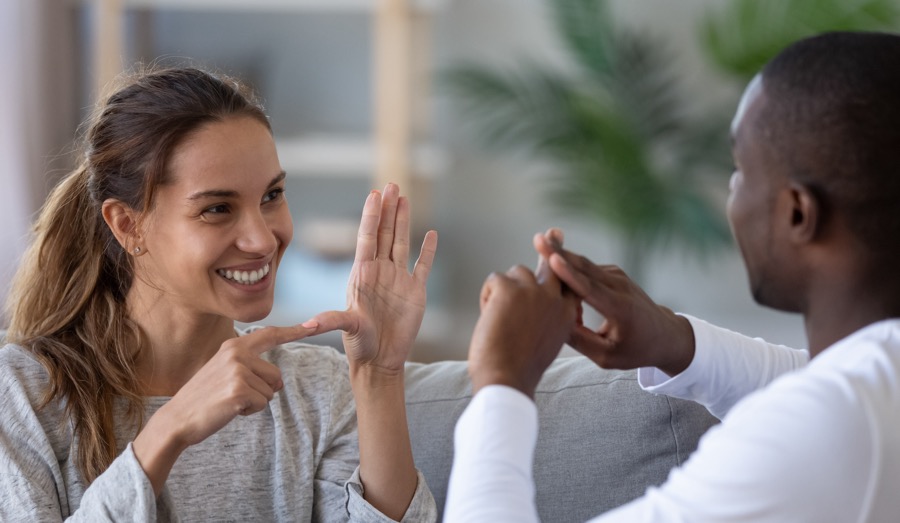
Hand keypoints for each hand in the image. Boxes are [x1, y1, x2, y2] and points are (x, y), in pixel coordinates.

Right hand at [133, 323, 314, 493]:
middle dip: (262, 391)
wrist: (177, 419)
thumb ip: (250, 367)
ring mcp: (238, 370)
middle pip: (276, 376)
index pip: (270, 335)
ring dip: (254, 402)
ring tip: (229, 401)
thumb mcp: (224, 372)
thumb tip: (278, 381)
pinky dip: (249, 411)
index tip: (315, 324)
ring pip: (271, 392)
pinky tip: (229, 409)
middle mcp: (237, 353)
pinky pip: (262, 404)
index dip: (294, 331)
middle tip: (232, 395)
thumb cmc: (204, 399)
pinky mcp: (239, 389)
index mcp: (233, 346)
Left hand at [310, 184, 437, 374]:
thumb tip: (307, 324)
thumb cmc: (360, 345)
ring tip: (404, 197)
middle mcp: (380, 272)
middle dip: (388, 209)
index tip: (374, 194)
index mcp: (363, 274)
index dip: (371, 215)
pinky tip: (431, 234)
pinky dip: (428, 250)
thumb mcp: (345, 329)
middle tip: (391, 184)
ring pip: (401, 242)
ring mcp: (398, 279)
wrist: (380, 361)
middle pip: (384, 233)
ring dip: (403, 221)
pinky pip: (423, 265)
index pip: (367, 237)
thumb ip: (330, 321)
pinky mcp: (415, 291)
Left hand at [467, 259, 579, 398]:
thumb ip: (544, 319)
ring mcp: (533, 291)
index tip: (565, 247)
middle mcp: (554, 299)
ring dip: (504, 290)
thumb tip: (532, 302)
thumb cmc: (519, 369)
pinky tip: (488, 317)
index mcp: (566, 315)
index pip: (568, 282)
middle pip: (551, 264)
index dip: (564, 267)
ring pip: (515, 273)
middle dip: (551, 247)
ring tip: (499, 319)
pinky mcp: (509, 288)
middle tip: (551, 233)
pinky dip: (487, 296)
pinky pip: (494, 279)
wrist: (506, 379)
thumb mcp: (543, 342)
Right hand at [534, 228, 694, 375]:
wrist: (664, 335)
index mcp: (620, 309)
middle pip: (585, 267)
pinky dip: (570, 272)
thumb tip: (553, 323)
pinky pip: (586, 270)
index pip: (590, 289)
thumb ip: (581, 342)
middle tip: (537, 239)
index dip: (570, 274)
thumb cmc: (636, 349)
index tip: (553, 260)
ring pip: (583, 265)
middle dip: (560, 253)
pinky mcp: (612, 273)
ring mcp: (617, 277)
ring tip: (539, 246)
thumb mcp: (608, 357)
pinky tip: (557, 280)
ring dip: (561, 260)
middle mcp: (620, 287)